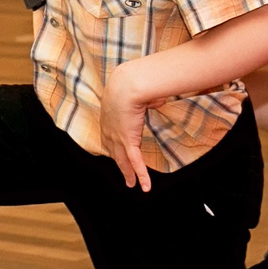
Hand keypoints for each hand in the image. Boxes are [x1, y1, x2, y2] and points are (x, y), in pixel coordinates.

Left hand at [97, 66, 157, 190]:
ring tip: (132, 184)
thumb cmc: (132, 82)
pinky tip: (145, 186)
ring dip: (128, 174)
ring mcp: (117, 137)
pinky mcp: (128, 141)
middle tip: (123, 175)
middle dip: (119, 165)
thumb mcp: (138, 92)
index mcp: (109, 117)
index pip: (109, 137)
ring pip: (123, 161)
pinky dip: (141, 175)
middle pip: (114, 152)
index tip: (116, 153)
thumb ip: (147, 100)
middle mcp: (109, 130)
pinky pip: (135, 162)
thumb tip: (158, 100)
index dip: (112, 147)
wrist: (127, 85)